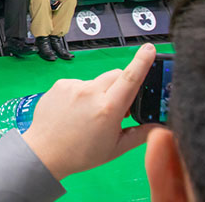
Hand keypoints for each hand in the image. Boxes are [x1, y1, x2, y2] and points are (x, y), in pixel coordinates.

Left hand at [22, 44, 160, 180]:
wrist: (45, 152)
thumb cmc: (79, 153)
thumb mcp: (116, 148)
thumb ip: (140, 135)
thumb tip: (159, 128)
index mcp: (108, 109)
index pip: (130, 78)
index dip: (142, 61)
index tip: (149, 49)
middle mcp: (90, 93)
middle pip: (116, 75)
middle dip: (122, 85)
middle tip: (118, 107)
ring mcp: (73, 86)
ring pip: (97, 81)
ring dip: (100, 92)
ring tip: (91, 114)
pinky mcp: (61, 84)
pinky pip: (80, 83)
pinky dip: (83, 94)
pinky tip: (76, 110)